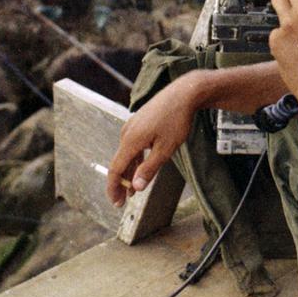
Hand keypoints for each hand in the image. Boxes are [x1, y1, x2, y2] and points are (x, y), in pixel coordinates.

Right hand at [107, 75, 198, 206]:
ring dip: (128, 172)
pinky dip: (134, 159)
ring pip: (126, 154)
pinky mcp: (139, 122)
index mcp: (131, 140)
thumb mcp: (165, 149)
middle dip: (121, 183)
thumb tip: (136, 187)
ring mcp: (132, 126)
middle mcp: (127, 132)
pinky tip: (139, 168)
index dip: (114, 188)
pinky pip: (132, 145)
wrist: (183, 93)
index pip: (115, 169)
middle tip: (123, 201)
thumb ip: (149, 169)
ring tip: (132, 190)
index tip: (116, 203)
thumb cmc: (176, 120)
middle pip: (119, 163)